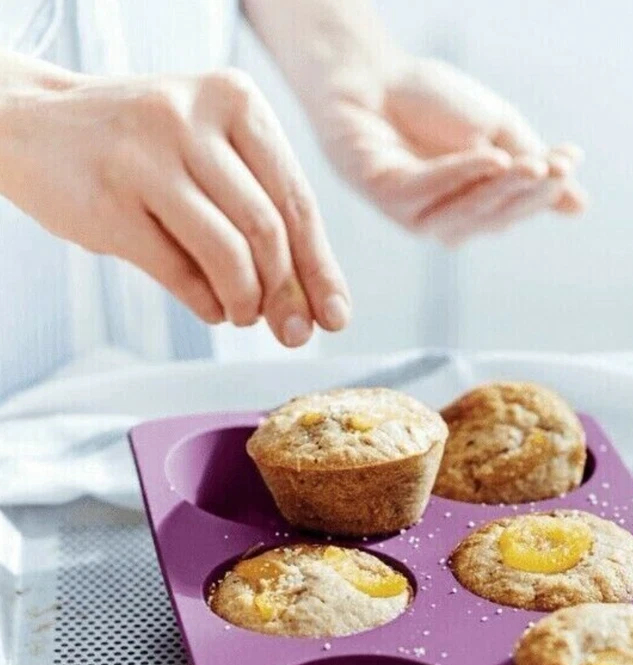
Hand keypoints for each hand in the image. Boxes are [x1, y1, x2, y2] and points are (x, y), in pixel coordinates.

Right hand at [0, 60, 349, 345]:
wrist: (35, 123)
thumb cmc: (140, 147)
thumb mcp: (208, 149)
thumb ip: (259, 207)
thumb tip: (313, 298)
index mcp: (233, 100)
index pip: (296, 199)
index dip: (320, 267)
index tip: (336, 315)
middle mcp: (191, 118)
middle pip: (268, 229)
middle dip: (289, 295)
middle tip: (294, 333)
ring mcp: (146, 158)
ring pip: (228, 253)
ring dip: (246, 302)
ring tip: (243, 315)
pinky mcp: (109, 202)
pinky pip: (178, 271)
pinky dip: (205, 301)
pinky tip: (212, 307)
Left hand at [316, 55, 586, 245]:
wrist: (371, 78)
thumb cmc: (431, 105)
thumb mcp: (496, 129)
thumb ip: (532, 162)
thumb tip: (579, 207)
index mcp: (478, 209)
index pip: (519, 206)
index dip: (546, 188)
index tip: (571, 159)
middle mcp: (449, 222)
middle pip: (496, 214)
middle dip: (528, 191)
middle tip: (556, 166)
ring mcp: (417, 215)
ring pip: (467, 210)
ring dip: (500, 187)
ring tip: (530, 164)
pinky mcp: (388, 197)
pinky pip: (429, 190)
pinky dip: (461, 174)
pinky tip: (490, 157)